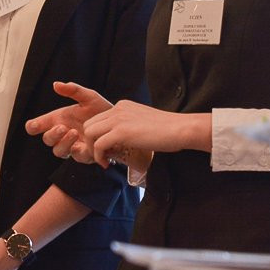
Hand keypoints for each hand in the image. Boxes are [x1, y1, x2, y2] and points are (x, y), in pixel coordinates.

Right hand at [25, 82, 113, 162]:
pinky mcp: (85, 155)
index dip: (33, 126)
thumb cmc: (101, 109)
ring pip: (58, 151)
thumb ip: (73, 91)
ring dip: (63, 142)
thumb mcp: (89, 97)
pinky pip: (76, 157)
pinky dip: (76, 151)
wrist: (120, 121)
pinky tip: (81, 144)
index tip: (34, 125)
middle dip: (52, 134)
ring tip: (73, 132)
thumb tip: (56, 84)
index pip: (38, 126)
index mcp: (59, 120)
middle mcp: (63, 134)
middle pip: (47, 139)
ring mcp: (73, 146)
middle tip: (62, 127)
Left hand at [81, 100, 204, 167]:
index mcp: (123, 105)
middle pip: (89, 124)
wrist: (180, 128)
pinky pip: (98, 145)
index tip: (107, 149)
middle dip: (91, 142)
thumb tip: (120, 141)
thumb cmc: (168, 130)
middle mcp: (118, 109)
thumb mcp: (143, 122)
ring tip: (104, 160)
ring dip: (93, 149)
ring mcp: (118, 119)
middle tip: (103, 156)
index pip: (98, 119)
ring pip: (89, 133)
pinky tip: (107, 163)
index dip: (98, 136)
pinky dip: (99, 156)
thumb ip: (129, 126)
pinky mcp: (121, 132)